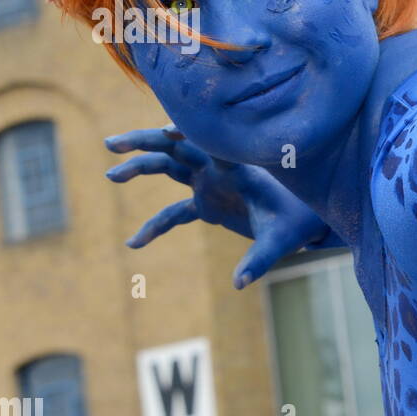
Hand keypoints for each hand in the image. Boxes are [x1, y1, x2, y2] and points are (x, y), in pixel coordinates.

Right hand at [104, 125, 332, 287]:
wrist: (306, 222)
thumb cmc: (298, 224)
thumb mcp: (281, 241)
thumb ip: (259, 261)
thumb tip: (239, 284)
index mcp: (238, 169)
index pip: (208, 145)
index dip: (186, 133)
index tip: (164, 132)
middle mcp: (220, 170)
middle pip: (176, 148)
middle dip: (144, 143)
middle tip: (111, 145)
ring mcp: (210, 185)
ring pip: (168, 167)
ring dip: (140, 167)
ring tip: (110, 175)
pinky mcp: (207, 204)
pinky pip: (174, 213)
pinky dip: (155, 226)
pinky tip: (134, 243)